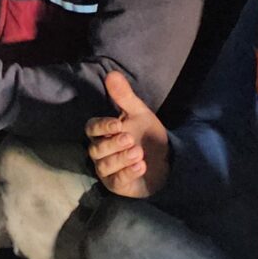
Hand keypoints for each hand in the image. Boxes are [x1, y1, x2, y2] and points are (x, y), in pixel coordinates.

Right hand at [86, 70, 170, 198]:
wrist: (166, 159)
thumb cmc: (147, 135)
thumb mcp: (139, 113)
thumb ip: (124, 97)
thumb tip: (112, 74)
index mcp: (103, 132)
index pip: (91, 128)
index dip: (102, 126)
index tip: (118, 124)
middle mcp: (100, 152)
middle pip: (96, 149)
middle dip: (112, 145)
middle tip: (130, 140)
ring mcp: (107, 170)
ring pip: (104, 166)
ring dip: (121, 159)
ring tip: (138, 154)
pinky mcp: (116, 185)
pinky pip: (116, 181)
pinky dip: (128, 173)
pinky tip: (141, 166)